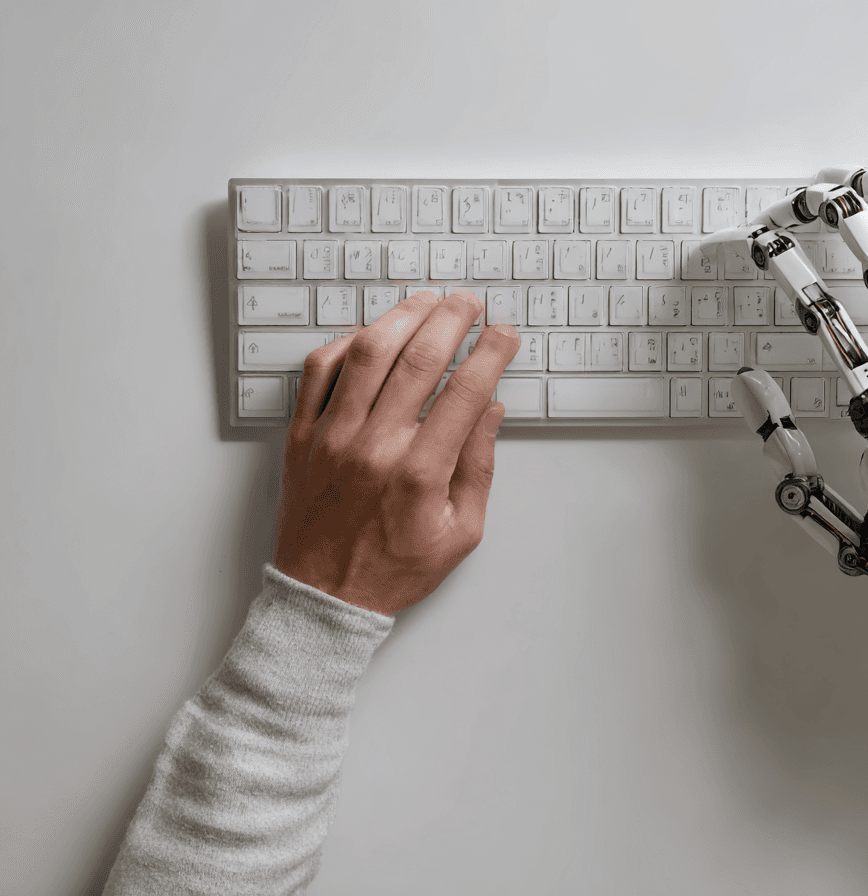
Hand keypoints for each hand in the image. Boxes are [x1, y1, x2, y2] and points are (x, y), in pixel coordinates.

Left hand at [273, 289, 519, 614]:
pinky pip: (318, 371)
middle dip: (451, 319)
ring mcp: (333, 436)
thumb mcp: (462, 531)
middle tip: (469, 303)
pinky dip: (346, 343)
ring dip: (401, 317)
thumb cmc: (395, 568)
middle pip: (419, 358)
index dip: (491, 352)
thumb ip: (478, 465)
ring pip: (368, 353)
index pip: (465, 391)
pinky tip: (371, 336)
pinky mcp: (302, 436)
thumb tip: (489, 408)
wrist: (324, 597)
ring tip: (425, 300)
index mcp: (420, 473)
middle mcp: (374, 446)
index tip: (504, 334)